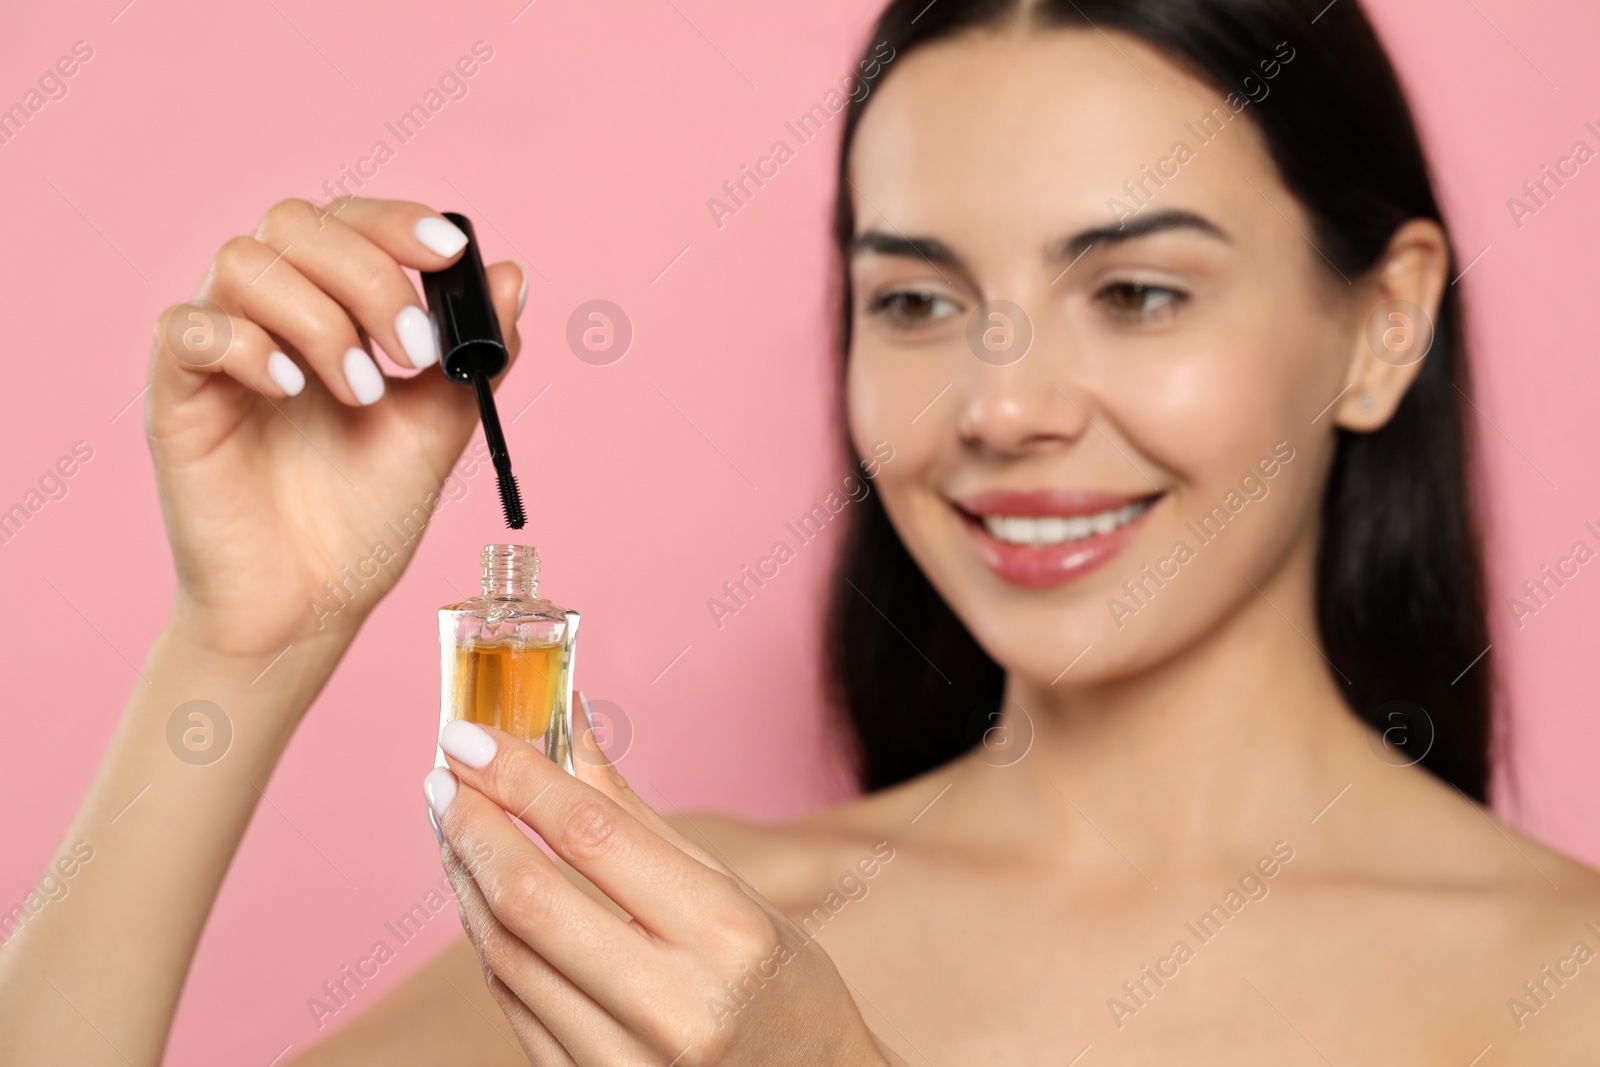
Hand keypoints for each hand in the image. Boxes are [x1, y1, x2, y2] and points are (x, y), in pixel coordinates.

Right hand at [149, 196, 523, 664]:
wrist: (313, 603)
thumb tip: (512, 273)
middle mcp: (270, 315)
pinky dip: (245, 345)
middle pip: (295, 223)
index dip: (398, 221)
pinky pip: (186, 328)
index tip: (450, 254)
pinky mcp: (177, 395)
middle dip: (368, 274)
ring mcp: (220, 351)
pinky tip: (292, 391)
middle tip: (414, 351)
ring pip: (244, 262)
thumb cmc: (366, 516)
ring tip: (363, 393)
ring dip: (319, 317)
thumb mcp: (438, 429)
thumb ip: (475, 355)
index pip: (351, 222)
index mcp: (332, 308)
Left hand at [424, 704, 893, 1065]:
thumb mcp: (735, 895)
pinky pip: (512, 1006)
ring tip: (455, 827)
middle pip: (530, 898)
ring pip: (506, 954)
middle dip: (472, 827)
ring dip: (466, 880)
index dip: (519, 777)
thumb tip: (568, 727)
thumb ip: (638, 816)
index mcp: (724, 934)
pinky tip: (482, 897)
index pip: (593, 835)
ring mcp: (625, 1064)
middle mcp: (674, 1007)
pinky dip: (488, 940)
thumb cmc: (784, 990)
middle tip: (443, 777)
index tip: (469, 736)